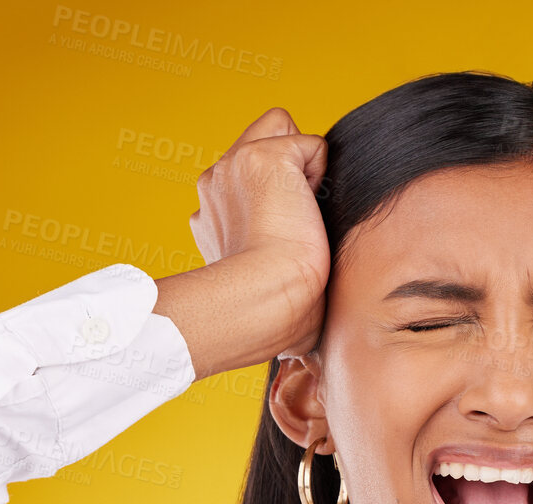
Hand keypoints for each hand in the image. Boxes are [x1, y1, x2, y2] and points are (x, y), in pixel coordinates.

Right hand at [188, 107, 329, 361]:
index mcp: (211, 216)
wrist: (266, 303)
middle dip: (291, 170)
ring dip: (305, 166)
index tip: (285, 231)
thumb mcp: (269, 295)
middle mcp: (214, 184)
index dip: (276, 192)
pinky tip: (309, 209)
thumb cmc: (273, 319)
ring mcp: (232, 167)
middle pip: (264, 141)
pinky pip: (311, 144)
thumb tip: (306, 347)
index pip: (245, 176)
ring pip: (283, 128)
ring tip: (304, 216)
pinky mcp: (262, 159)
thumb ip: (277, 278)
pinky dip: (321, 170)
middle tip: (298, 224)